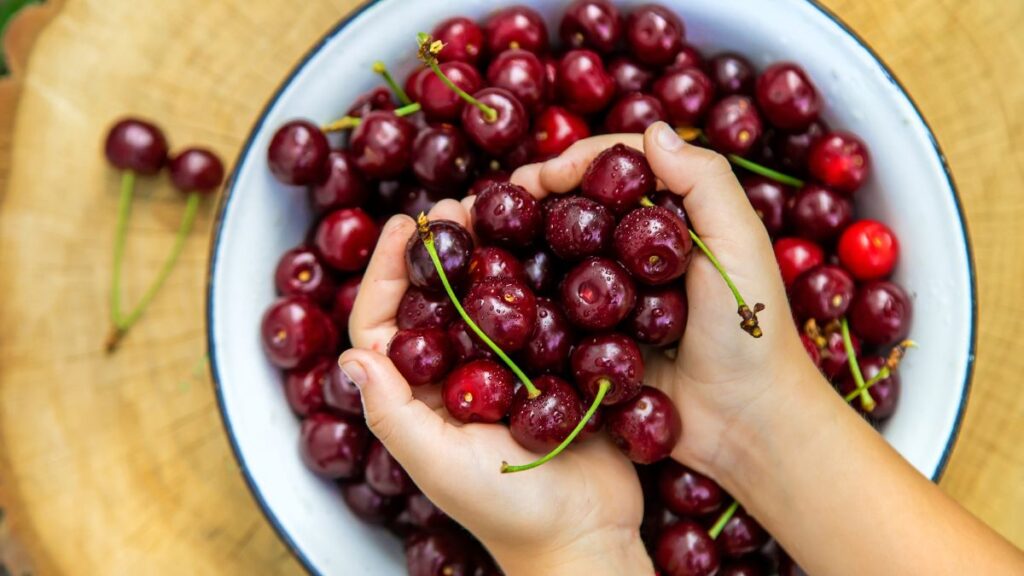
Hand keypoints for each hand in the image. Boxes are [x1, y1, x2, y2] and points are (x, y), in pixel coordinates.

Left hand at [339, 201, 651, 575]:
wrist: (587, 533)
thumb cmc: (508, 509)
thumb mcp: (440, 465)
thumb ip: (393, 415)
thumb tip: (351, 357)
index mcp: (419, 394)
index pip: (385, 324)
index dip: (386, 272)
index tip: (403, 226)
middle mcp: (457, 375)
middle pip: (437, 300)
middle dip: (441, 250)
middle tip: (457, 207)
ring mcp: (506, 370)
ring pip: (488, 298)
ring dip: (490, 254)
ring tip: (502, 211)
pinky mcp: (553, 366)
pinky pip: (540, 313)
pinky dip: (541, 277)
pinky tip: (552, 244)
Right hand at [511, 122, 817, 481]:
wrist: (746, 425)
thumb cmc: (753, 332)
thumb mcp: (740, 247)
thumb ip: (706, 185)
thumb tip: (654, 131)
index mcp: (673, 222)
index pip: (619, 172)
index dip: (577, 164)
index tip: (541, 177)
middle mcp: (638, 253)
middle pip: (580, 210)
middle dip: (534, 199)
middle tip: (494, 205)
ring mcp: (614, 297)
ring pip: (558, 255)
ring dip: (519, 242)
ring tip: (480, 239)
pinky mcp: (595, 339)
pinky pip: (553, 309)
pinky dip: (523, 293)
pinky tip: (493, 289)